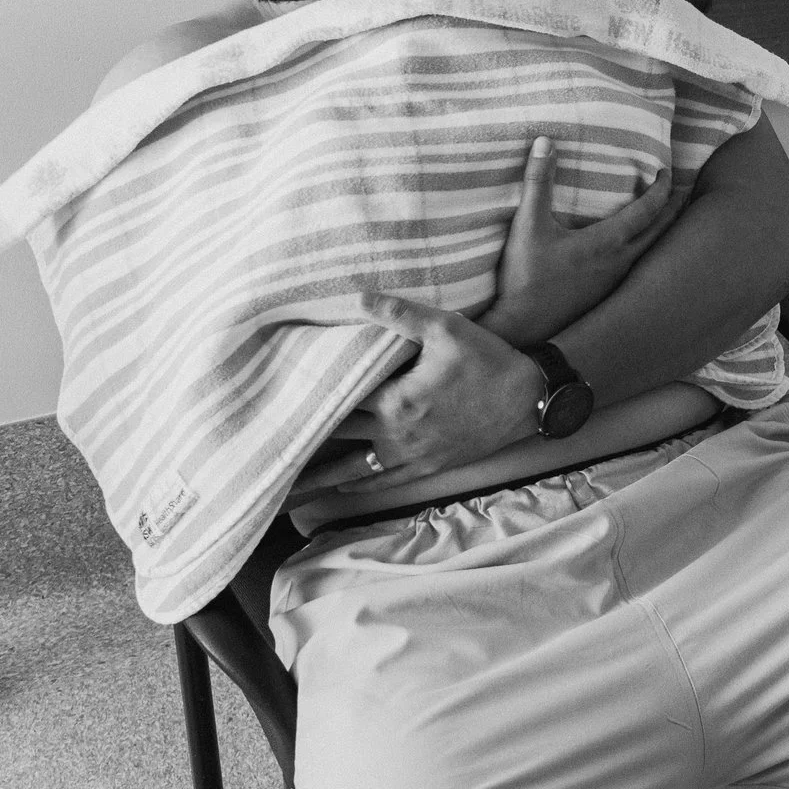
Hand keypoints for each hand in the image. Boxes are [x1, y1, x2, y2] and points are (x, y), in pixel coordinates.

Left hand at [291, 292, 544, 497]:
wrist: (530, 400)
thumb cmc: (489, 360)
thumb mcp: (447, 328)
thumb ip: (400, 313)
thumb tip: (358, 295)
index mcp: (395, 401)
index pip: (336, 399)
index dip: (302, 399)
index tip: (268, 404)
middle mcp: (396, 434)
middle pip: (333, 440)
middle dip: (297, 446)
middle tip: (257, 455)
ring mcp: (410, 455)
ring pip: (351, 472)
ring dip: (317, 482)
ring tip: (282, 494)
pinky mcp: (426, 467)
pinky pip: (382, 483)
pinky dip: (355, 489)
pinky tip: (336, 493)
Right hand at [477, 136, 681, 349]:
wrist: (523, 330)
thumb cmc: (526, 279)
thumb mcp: (529, 225)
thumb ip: (538, 181)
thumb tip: (545, 140)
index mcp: (609, 243)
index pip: (648, 211)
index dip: (661, 189)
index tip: (666, 172)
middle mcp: (622, 264)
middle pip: (662, 232)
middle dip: (675, 209)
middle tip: (684, 191)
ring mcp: (617, 284)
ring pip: (654, 253)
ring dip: (664, 232)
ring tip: (669, 218)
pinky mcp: (608, 297)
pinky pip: (641, 269)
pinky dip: (651, 252)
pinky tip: (639, 252)